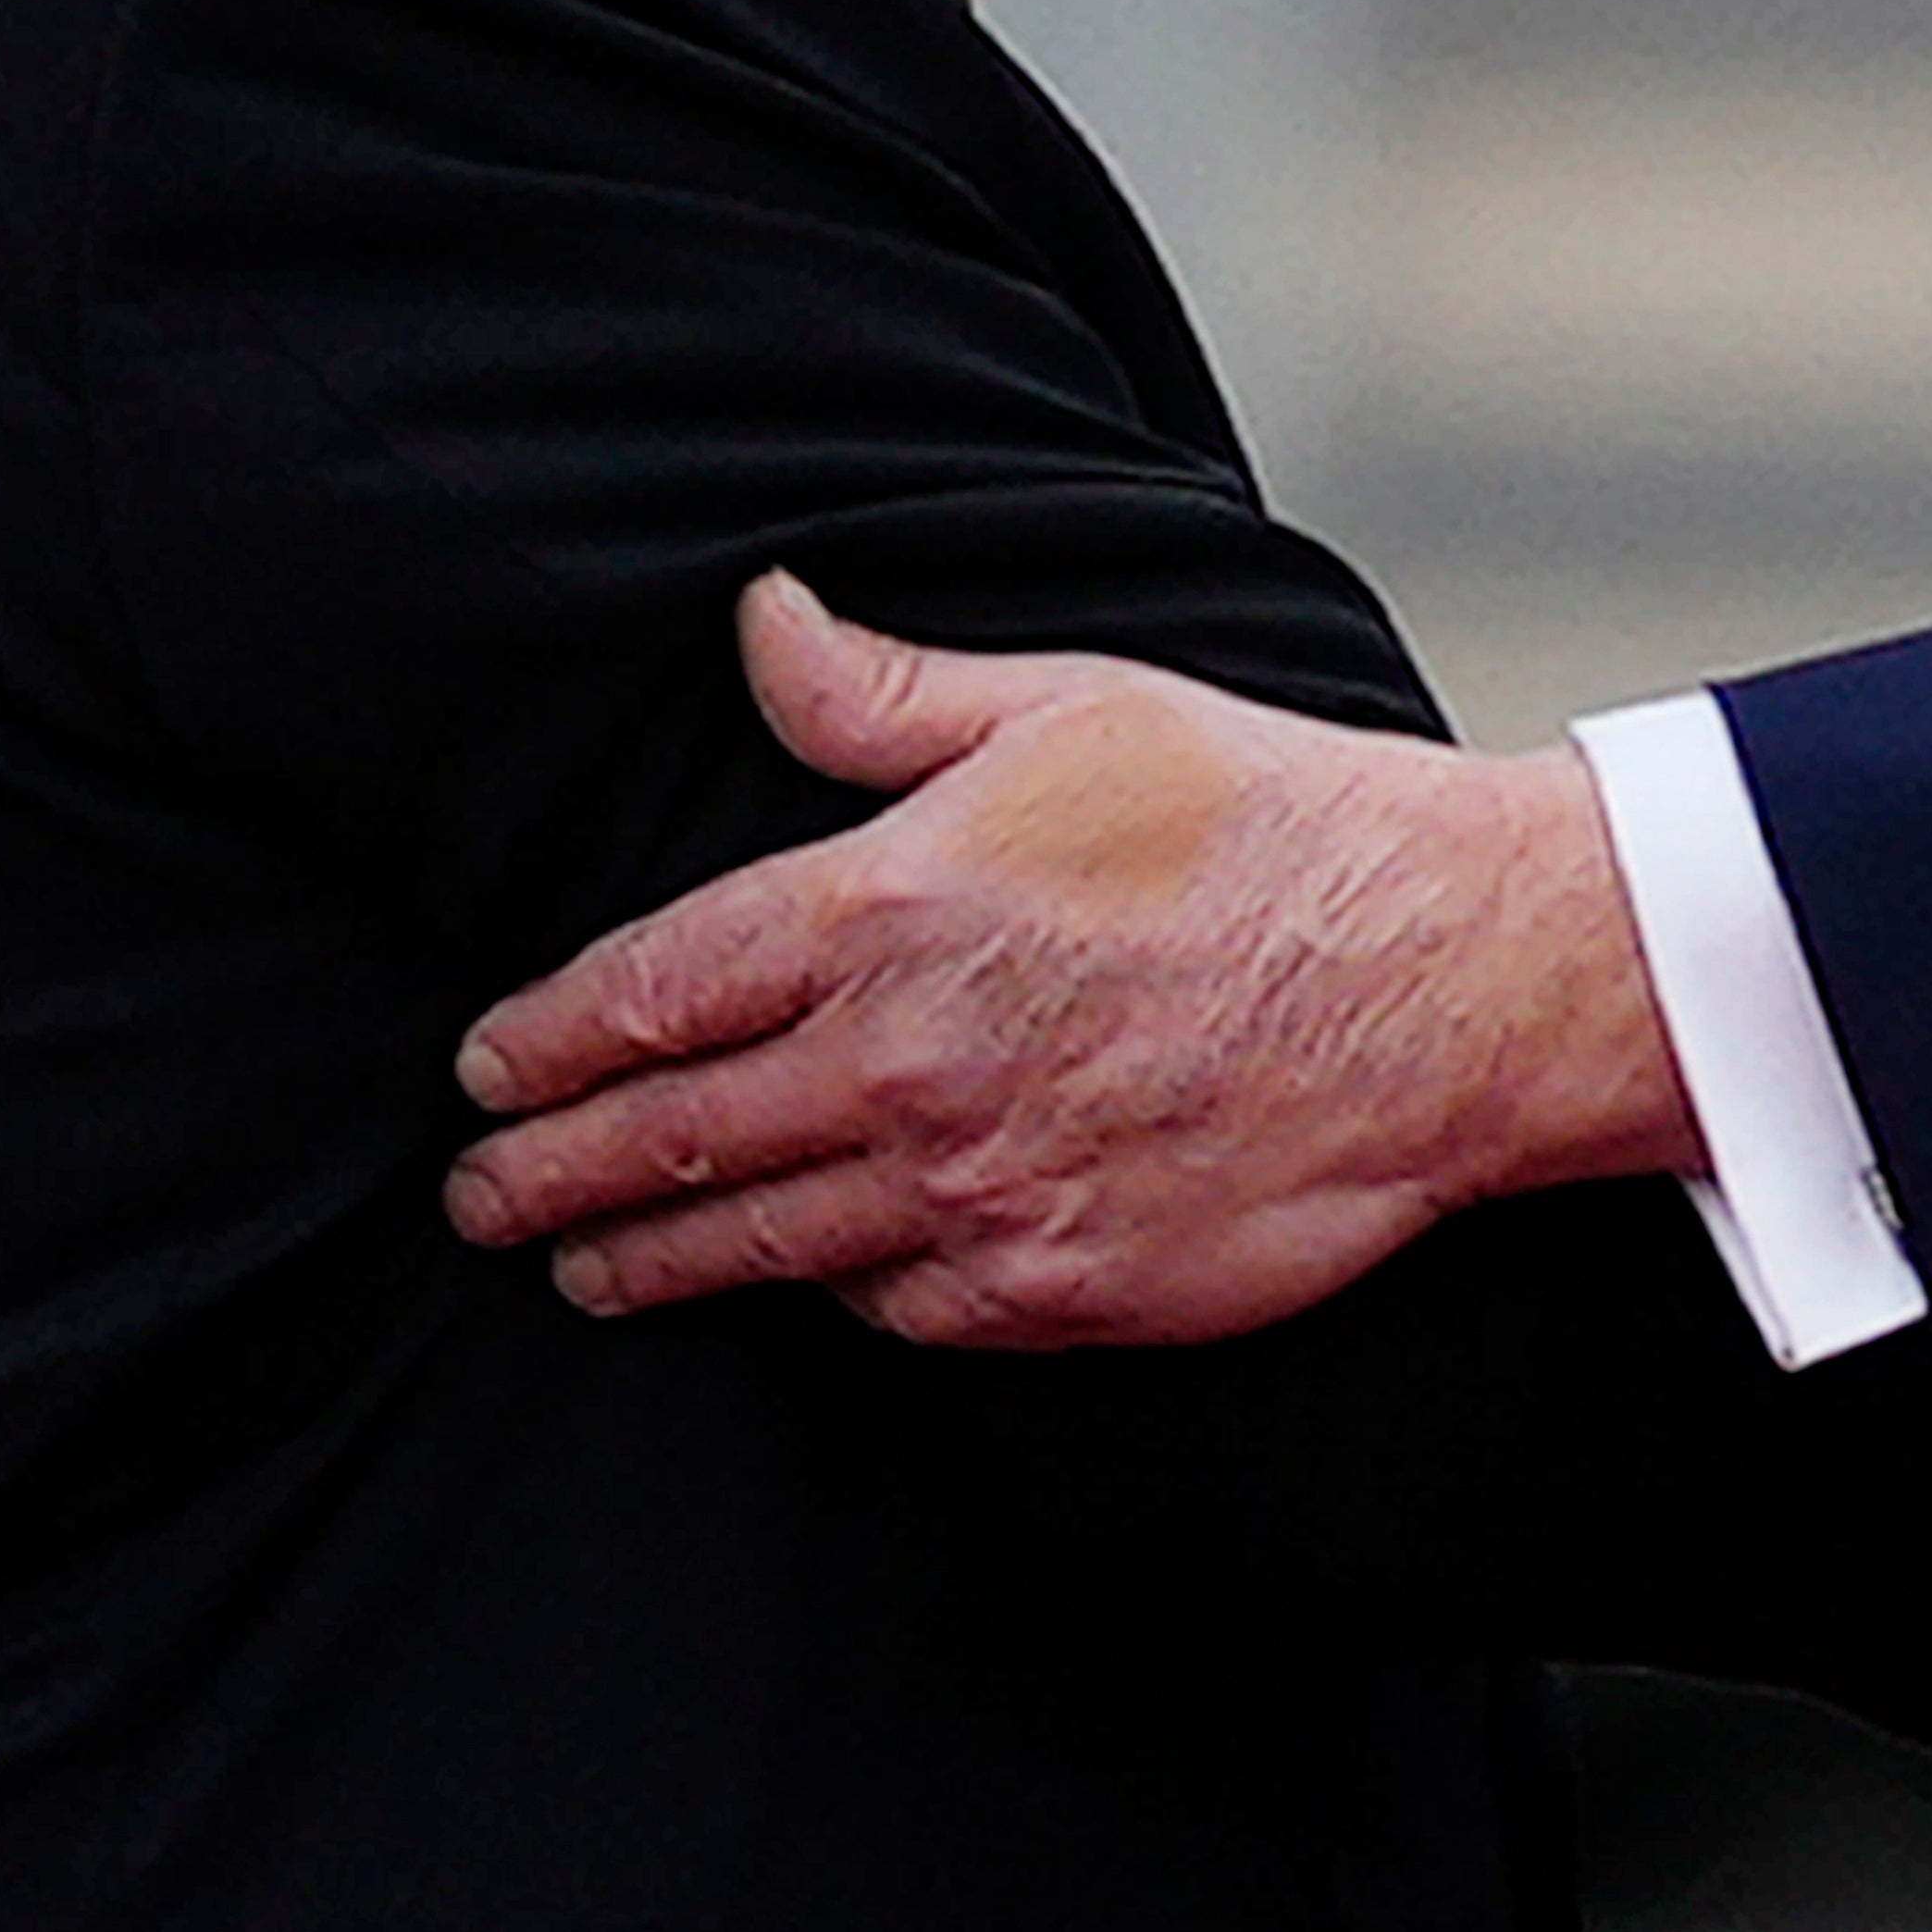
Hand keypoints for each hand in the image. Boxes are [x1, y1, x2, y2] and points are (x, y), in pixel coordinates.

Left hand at [442, 572, 1693, 1343]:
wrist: (1448, 980)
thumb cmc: (1273, 824)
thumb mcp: (1070, 708)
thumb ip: (885, 694)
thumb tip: (759, 623)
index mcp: (889, 908)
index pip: (650, 990)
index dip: (546, 1039)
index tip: (487, 1069)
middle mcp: (905, 1063)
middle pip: (668, 1138)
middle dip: (549, 1175)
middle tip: (484, 1197)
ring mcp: (971, 1189)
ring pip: (757, 1244)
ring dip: (650, 1259)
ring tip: (591, 1268)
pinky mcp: (1049, 1285)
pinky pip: (893, 1308)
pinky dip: (836, 1295)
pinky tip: (808, 1283)